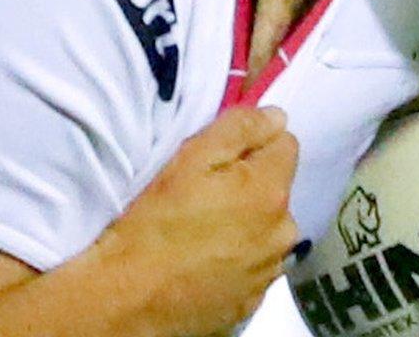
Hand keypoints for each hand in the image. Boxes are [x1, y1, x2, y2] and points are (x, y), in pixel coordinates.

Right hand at [92, 105, 300, 336]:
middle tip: (205, 195)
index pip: (286, 144)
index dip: (253, 143)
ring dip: (245, 225)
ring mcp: (269, 272)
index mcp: (271, 192)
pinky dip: (236, 259)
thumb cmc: (157, 221)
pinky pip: (253, 265)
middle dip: (250, 186)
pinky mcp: (253, 301)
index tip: (221, 158)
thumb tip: (276, 117)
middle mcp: (283, 233)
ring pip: (266, 230)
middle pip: (276, 190)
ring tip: (202, 233)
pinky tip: (203, 262)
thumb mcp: (191, 158)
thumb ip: (240, 129)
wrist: (132, 298)